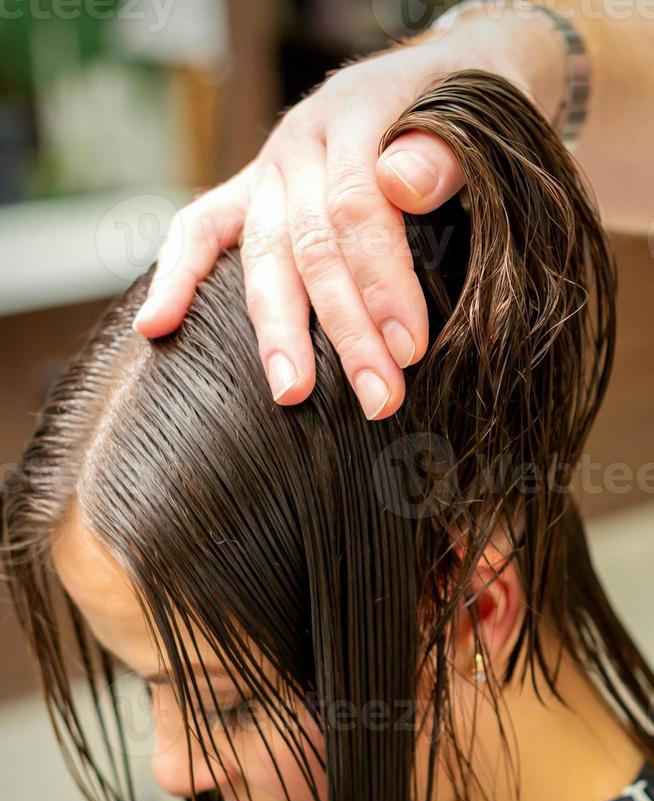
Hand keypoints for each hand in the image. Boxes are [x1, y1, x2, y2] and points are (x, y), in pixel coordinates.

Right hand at [133, 11, 561, 418]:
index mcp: (358, 113)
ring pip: (261, 254)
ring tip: (289, 393)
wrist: (438, 75)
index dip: (382, 282)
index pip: (358, 207)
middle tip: (378, 398)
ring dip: (276, 331)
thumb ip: (445, 149)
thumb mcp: (476, 108)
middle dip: (345, 330)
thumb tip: (400, 185)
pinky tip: (155, 327)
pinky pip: (198, 230)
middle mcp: (302, 142)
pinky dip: (175, 276)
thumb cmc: (465, 108)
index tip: (409, 349)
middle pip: (312, 245)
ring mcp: (268, 170)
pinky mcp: (248, 193)